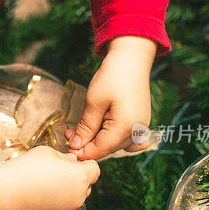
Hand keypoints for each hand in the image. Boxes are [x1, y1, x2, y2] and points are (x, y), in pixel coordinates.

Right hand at [0, 146, 99, 209]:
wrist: (6, 194)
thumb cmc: (27, 168)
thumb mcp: (49, 152)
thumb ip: (65, 158)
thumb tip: (71, 163)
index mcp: (81, 177)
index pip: (95, 168)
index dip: (85, 162)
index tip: (72, 159)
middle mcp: (79, 196)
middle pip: (86, 184)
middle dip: (76, 176)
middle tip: (57, 169)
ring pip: (75, 197)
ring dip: (67, 189)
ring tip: (47, 181)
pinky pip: (63, 207)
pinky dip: (57, 200)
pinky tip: (41, 193)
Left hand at [65, 36, 155, 160]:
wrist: (132, 57)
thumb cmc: (113, 75)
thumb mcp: (93, 101)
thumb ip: (85, 127)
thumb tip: (75, 146)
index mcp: (125, 127)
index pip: (100, 150)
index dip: (82, 152)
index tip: (67, 148)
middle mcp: (137, 131)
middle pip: (108, 149)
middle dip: (88, 145)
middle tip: (69, 134)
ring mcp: (141, 126)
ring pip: (116, 145)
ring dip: (98, 141)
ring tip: (81, 129)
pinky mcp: (140, 121)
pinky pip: (128, 139)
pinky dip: (114, 139)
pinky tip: (103, 133)